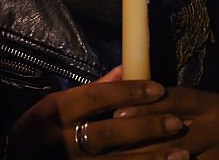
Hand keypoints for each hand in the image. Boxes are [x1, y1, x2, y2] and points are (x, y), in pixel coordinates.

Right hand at [6, 66, 190, 159]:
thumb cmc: (37, 132)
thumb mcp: (55, 105)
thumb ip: (92, 90)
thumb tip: (126, 69)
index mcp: (53, 113)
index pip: (95, 98)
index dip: (128, 93)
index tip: (158, 89)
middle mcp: (59, 141)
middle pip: (109, 132)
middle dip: (146, 127)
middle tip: (176, 122)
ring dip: (151, 159)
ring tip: (182, 153)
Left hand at [113, 87, 218, 159]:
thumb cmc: (204, 124)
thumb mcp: (189, 106)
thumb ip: (161, 97)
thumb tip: (123, 75)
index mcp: (213, 103)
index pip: (175, 100)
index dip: (145, 105)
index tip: (116, 112)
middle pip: (172, 131)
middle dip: (139, 137)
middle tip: (110, 141)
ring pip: (175, 156)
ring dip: (143, 157)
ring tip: (117, 157)